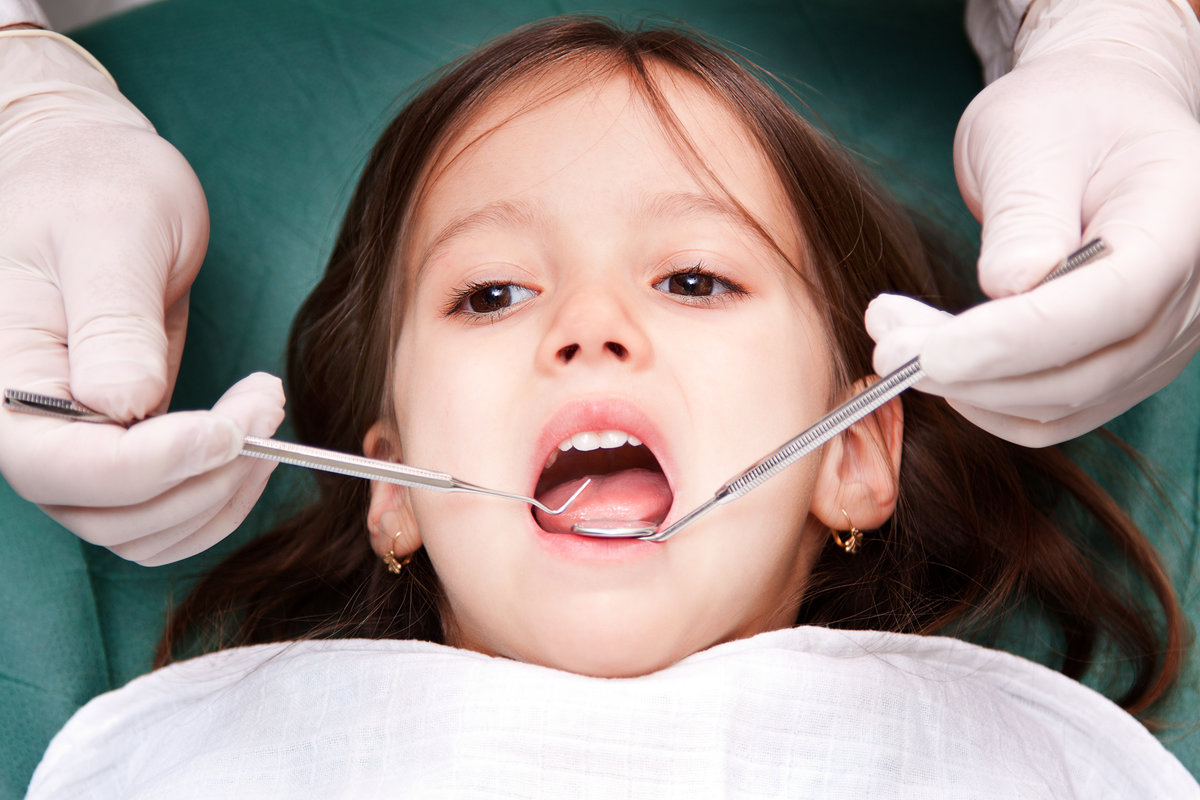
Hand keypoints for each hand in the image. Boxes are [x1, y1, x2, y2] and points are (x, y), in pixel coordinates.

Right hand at [0, 32, 284, 562]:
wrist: (96, 176)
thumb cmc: (92, 183)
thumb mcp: (109, 229)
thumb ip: (113, 319)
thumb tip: (123, 404)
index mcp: (1, 377)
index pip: (62, 466)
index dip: (155, 463)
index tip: (229, 425)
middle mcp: (29, 429)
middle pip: (108, 513)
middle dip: (203, 478)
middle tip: (265, 402)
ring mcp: (76, 448)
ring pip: (142, 530)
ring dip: (219, 495)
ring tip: (264, 414)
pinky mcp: (119, 449)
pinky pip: (165, 515)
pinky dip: (217, 499)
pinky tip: (252, 444)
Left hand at [867, 0, 1199, 446]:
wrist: (1092, 122)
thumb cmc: (1061, 115)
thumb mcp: (1029, 134)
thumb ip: (1026, 212)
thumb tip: (1011, 288)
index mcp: (1180, 218)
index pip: (1109, 304)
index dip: (1013, 342)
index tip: (924, 352)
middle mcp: (1187, 293)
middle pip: (1082, 370)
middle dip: (971, 371)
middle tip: (884, 338)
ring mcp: (1161, 340)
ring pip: (1060, 406)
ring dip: (966, 389)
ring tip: (895, 335)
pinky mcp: (1120, 366)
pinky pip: (1051, 414)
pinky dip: (984, 401)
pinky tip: (937, 361)